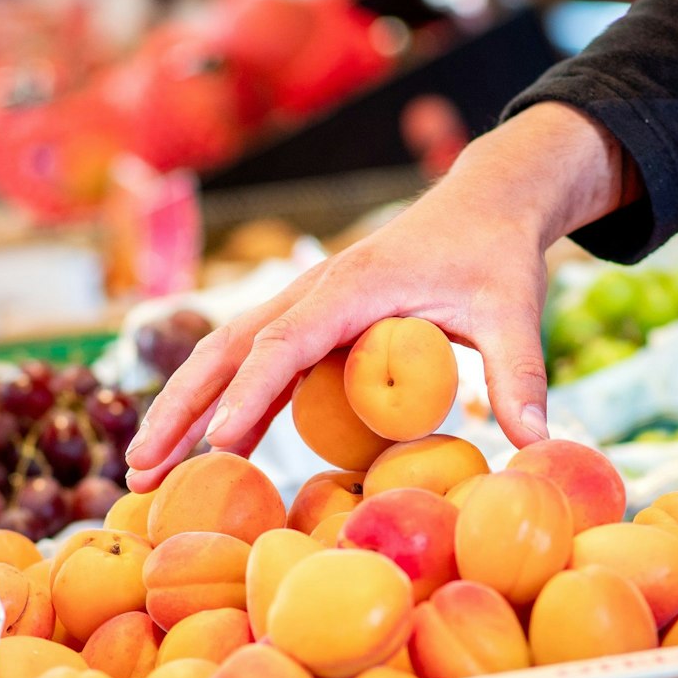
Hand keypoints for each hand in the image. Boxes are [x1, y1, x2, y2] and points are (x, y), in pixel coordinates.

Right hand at [124, 103, 636, 490]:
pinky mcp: (310, 323)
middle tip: (140, 471)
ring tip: (144, 471)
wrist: (484, 205)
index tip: (218, 445)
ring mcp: (304, 305)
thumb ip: (520, 373)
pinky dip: (220, 404)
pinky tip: (201, 449)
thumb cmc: (495, 257)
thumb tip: (537, 443)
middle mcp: (312, 291)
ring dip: (182, 410)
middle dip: (179, 409)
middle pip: (226, 349)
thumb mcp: (515, 310)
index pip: (285, 343)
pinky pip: (253, 365)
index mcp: (352, 285)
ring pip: (224, 356)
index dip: (250, 395)